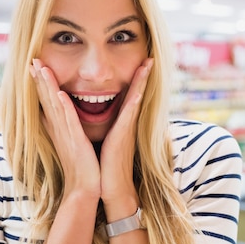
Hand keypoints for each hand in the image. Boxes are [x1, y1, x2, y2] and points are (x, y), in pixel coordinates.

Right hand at [30, 59, 100, 199]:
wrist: (85, 190)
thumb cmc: (80, 169)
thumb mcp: (70, 145)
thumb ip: (64, 131)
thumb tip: (54, 120)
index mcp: (58, 130)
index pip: (46, 103)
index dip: (39, 85)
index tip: (33, 66)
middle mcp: (59, 131)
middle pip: (46, 100)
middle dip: (39, 80)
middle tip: (31, 60)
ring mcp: (66, 136)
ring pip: (54, 107)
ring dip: (48, 87)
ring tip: (41, 68)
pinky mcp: (76, 143)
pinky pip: (69, 122)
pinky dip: (64, 108)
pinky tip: (60, 94)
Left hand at [100, 58, 153, 210]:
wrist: (111, 187)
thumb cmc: (106, 167)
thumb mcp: (104, 142)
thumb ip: (105, 128)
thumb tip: (93, 118)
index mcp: (121, 123)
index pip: (128, 95)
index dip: (135, 79)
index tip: (142, 62)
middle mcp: (127, 124)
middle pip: (137, 93)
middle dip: (143, 74)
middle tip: (151, 56)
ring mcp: (127, 129)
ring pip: (135, 100)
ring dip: (141, 81)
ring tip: (148, 63)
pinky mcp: (122, 137)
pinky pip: (128, 116)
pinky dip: (133, 102)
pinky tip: (138, 91)